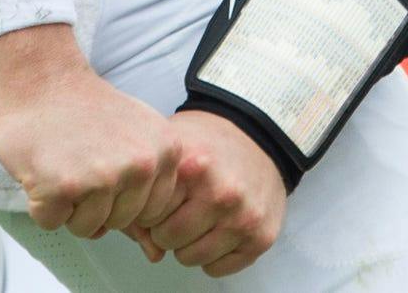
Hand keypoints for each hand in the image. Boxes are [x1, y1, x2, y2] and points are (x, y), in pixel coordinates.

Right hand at [0, 24, 179, 237]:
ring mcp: (102, 177)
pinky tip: (44, 166)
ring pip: (87, 228)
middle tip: (82, 160)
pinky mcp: (62, 187)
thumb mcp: (137, 135)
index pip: (150, 212)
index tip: (107, 161)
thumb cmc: (87, 110)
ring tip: (65, 161)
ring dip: (68, 204)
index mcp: (166, 151)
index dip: (123, 195)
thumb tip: (159, 253)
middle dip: (95, 202)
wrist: (40, 77)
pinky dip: (41, 203)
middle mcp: (140, 165)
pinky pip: (51, 223)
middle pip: (119, 223)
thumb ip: (151, 186)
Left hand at [122, 108, 287, 276]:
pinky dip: (213, 255)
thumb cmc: (211, 145)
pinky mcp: (261, 237)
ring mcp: (243, 218)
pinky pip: (216, 269)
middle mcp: (221, 195)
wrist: (261, 138)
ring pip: (191, 259)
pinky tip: (219, 229)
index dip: (149, 210)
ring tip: (201, 217)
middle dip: (167, 229)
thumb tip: (148, 248)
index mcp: (193, 168)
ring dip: (190, 244)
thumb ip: (146, 196)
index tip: (162, 199)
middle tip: (181, 210)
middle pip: (167, 240)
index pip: (147, 215)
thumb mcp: (172, 152)